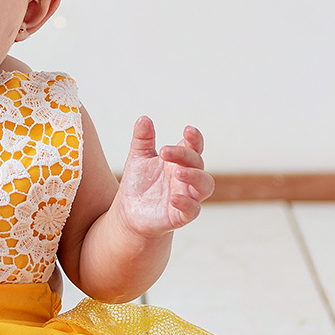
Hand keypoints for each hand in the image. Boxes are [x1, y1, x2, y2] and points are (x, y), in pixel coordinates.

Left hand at [114, 117, 213, 237]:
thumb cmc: (139, 182)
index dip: (195, 138)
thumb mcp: (138, 157)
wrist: (128, 210)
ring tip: (178, 172)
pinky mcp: (181, 215)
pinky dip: (186, 203)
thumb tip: (144, 118)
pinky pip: (193, 210)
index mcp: (179, 161)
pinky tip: (173, 198)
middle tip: (165, 151)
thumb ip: (143, 139)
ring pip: (205, 186)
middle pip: (198, 163)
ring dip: (194, 177)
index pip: (194, 147)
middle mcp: (186, 177)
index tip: (187, 130)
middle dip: (186, 155)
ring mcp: (186, 196)